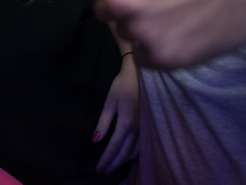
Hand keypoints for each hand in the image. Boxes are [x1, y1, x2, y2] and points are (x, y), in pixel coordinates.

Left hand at [66, 0, 245, 68]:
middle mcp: (121, 1)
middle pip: (106, 10)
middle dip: (126, 1)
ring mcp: (141, 31)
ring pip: (126, 33)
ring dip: (144, 24)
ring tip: (178, 5)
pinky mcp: (163, 56)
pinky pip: (145, 56)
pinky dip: (160, 45)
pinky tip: (184, 25)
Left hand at [93, 57, 138, 174]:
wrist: (142, 74)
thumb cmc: (123, 85)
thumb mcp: (110, 102)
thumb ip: (103, 122)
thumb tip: (96, 140)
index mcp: (126, 123)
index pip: (113, 147)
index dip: (105, 159)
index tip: (98, 169)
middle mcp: (137, 129)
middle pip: (124, 153)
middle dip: (114, 163)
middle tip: (104, 172)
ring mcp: (145, 127)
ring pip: (135, 151)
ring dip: (124, 160)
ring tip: (115, 166)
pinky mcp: (149, 124)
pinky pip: (142, 145)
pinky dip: (134, 153)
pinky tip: (129, 155)